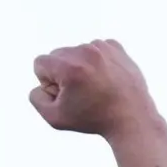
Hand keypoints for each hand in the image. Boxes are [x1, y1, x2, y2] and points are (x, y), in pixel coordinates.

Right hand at [29, 39, 160, 138]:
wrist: (131, 117)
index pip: (40, 62)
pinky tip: (104, 78)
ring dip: (79, 66)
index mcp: (69, 67)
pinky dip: (95, 62)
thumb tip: (40, 84)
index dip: (47, 82)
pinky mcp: (116, 47)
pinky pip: (94, 49)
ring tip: (94, 87)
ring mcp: (103, 47)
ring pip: (76, 52)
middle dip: (62, 73)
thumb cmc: (92, 119)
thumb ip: (36, 98)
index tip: (64, 94)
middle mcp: (85, 52)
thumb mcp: (54, 118)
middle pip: (57, 55)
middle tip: (80, 93)